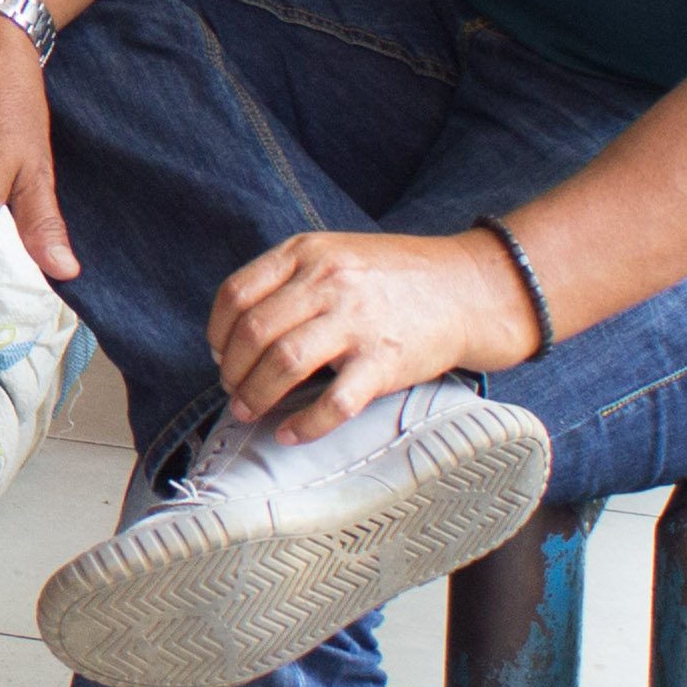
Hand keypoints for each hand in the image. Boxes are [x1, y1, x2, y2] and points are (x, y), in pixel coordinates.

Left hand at [203, 228, 542, 438]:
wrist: (469, 289)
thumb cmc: (394, 276)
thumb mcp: (336, 254)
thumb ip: (290, 280)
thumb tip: (237, 332)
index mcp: (307, 252)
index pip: (236, 293)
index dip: (217, 331)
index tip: (219, 353)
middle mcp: (328, 281)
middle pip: (253, 332)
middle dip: (232, 370)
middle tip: (232, 391)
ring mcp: (356, 320)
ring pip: (283, 364)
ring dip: (255, 395)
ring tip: (249, 411)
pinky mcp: (385, 360)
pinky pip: (333, 402)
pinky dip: (304, 425)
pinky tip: (290, 434)